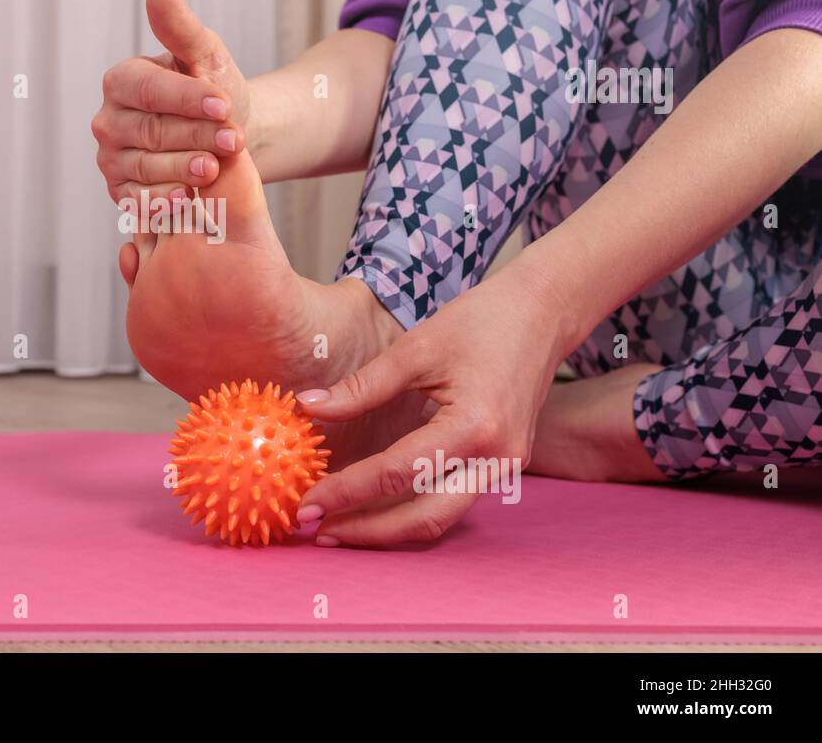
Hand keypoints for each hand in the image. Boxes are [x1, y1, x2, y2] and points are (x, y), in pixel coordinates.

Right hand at [93, 0, 250, 205]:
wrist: (226, 135)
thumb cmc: (214, 91)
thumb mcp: (206, 56)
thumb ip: (182, 28)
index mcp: (122, 81)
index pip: (150, 90)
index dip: (186, 98)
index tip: (223, 103)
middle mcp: (109, 121)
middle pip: (150, 131)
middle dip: (195, 135)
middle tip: (233, 139)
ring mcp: (112, 159)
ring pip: (146, 166)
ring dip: (184, 167)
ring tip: (216, 167)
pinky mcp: (123, 192)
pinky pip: (139, 199)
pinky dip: (165, 199)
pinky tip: (189, 197)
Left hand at [294, 259, 576, 547]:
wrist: (541, 315)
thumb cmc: (480, 322)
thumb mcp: (415, 349)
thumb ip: (361, 387)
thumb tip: (308, 408)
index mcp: (474, 425)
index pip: (396, 473)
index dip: (346, 491)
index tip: (306, 503)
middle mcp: (496, 458)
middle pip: (423, 518)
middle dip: (366, 531)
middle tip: (314, 530)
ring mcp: (505, 468)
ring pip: (441, 520)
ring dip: (388, 530)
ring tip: (338, 528)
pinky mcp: (502, 467)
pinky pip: (452, 502)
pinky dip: (410, 511)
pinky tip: (374, 508)